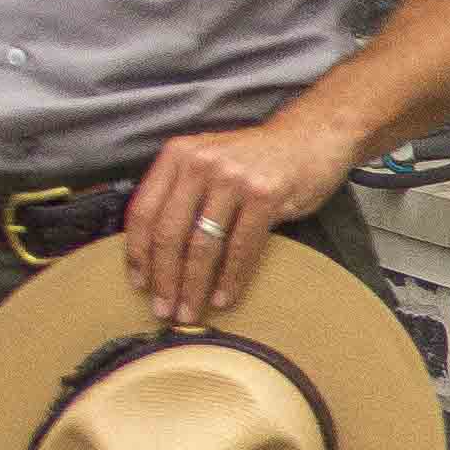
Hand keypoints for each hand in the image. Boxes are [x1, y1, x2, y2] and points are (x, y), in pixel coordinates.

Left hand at [123, 112, 356, 325]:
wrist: (310, 137)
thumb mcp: (209, 162)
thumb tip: (157, 251)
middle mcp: (200, 163)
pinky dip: (230, 279)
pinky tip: (223, 299)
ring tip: (190, 312)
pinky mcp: (265, 195)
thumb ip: (182, 192)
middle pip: (169, 233)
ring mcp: (233, 179)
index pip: (143, 211)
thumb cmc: (256, 159)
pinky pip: (240, 248)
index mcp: (178, 155)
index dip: (138, 254)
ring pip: (203, 245)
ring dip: (193, 286)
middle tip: (164, 310)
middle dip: (164, 279)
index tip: (140, 285)